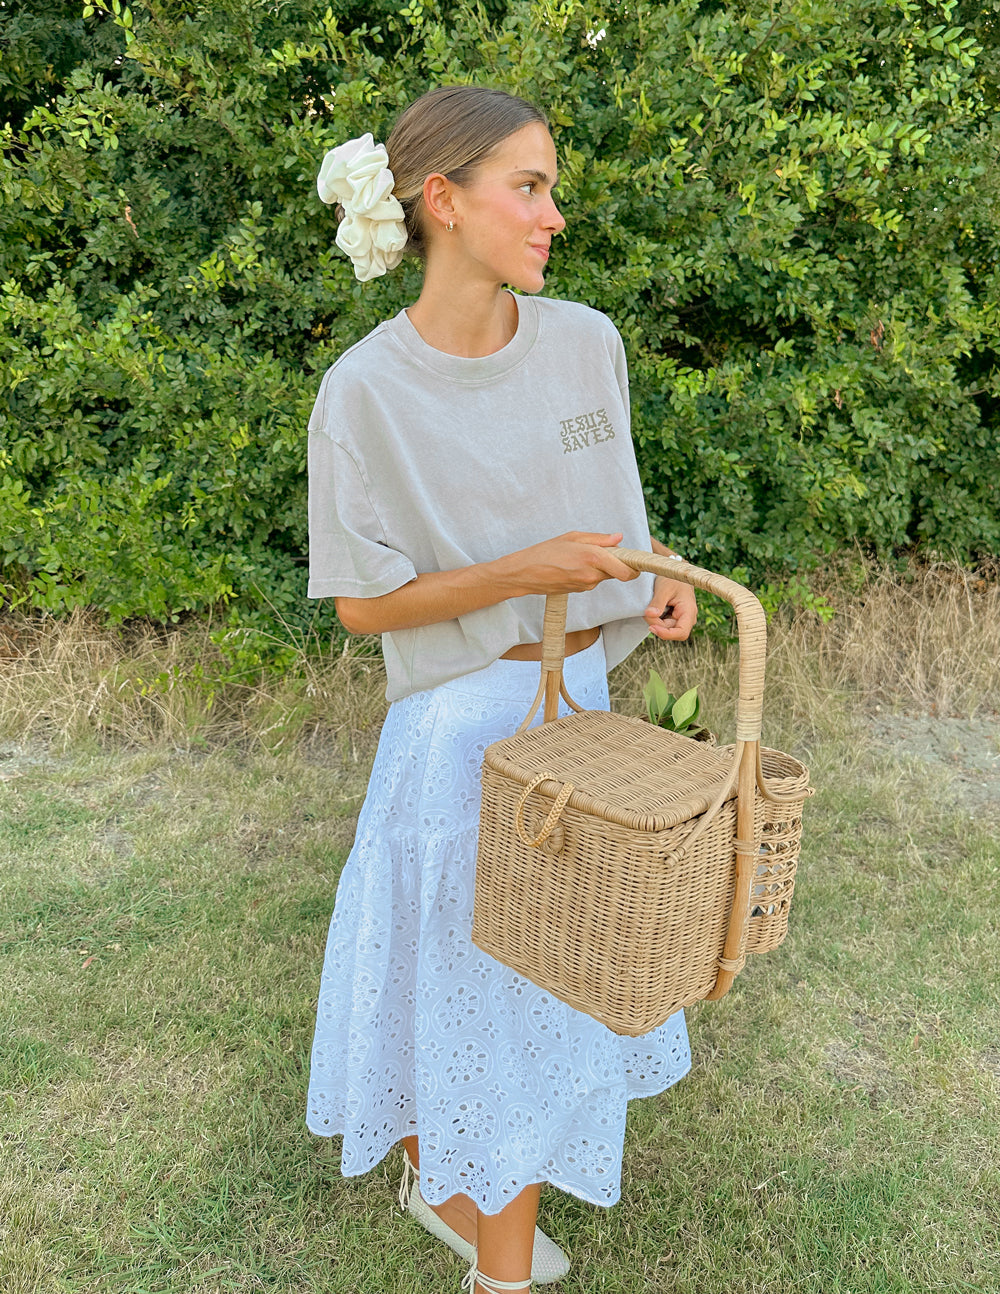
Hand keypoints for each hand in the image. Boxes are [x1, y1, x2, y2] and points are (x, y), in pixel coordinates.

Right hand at [495, 531, 640, 596]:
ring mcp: (586, 585)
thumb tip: (619, 538)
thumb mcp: (572, 537)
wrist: (524, 573)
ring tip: (580, 556)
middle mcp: (592, 574)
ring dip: (601, 568)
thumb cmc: (545, 551)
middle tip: (606, 552)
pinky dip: (589, 573)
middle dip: (617, 564)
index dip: (635, 568)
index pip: (626, 571)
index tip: (636, 561)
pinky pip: (592, 581)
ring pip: (604, 577)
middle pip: (618, 573)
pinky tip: (573, 566)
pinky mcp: (579, 591)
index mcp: (593, 557)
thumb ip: (599, 539)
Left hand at [644, 575, 696, 640]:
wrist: (676, 573)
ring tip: (650, 607)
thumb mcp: (664, 588)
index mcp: (689, 612)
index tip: (652, 627)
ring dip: (654, 621)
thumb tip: (649, 615)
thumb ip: (657, 603)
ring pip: (664, 628)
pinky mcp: (673, 618)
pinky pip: (663, 623)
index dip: (666, 634)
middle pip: (669, 630)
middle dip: (656, 624)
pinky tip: (653, 608)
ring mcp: (680, 619)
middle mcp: (686, 618)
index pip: (681, 633)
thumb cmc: (673, 578)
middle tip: (646, 611)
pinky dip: (655, 618)